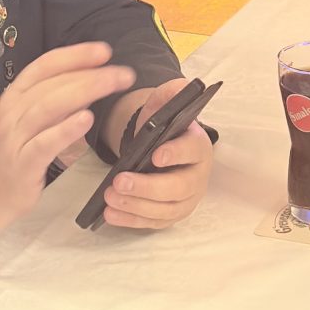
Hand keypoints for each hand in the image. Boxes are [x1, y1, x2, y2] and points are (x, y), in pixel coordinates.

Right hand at [0, 41, 134, 262]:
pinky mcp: (22, 164)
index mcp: (14, 98)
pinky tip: (86, 119)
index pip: (44, 67)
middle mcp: (12, 113)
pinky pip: (45, 143)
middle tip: (122, 73)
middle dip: (89, 73)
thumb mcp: (25, 123)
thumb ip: (52, 104)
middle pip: (52, 84)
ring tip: (111, 84)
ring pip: (49, 107)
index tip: (104, 51)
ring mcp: (15, 138)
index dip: (74, 55)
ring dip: (84, 91)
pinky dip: (66, 129)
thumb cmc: (7, 157)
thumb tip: (88, 85)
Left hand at [98, 78, 213, 230]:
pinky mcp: (170, 214)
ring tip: (110, 198)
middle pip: (177, 187)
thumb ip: (172, 93)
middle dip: (147, 187)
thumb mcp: (166, 104)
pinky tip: (111, 214)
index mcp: (199, 147)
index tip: (156, 154)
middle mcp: (197, 177)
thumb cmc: (165, 128)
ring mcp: (185, 199)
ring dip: (136, 206)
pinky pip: (152, 222)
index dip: (176, 154)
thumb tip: (181, 86)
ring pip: (164, 209)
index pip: (192, 151)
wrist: (162, 147)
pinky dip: (131, 220)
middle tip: (119, 181)